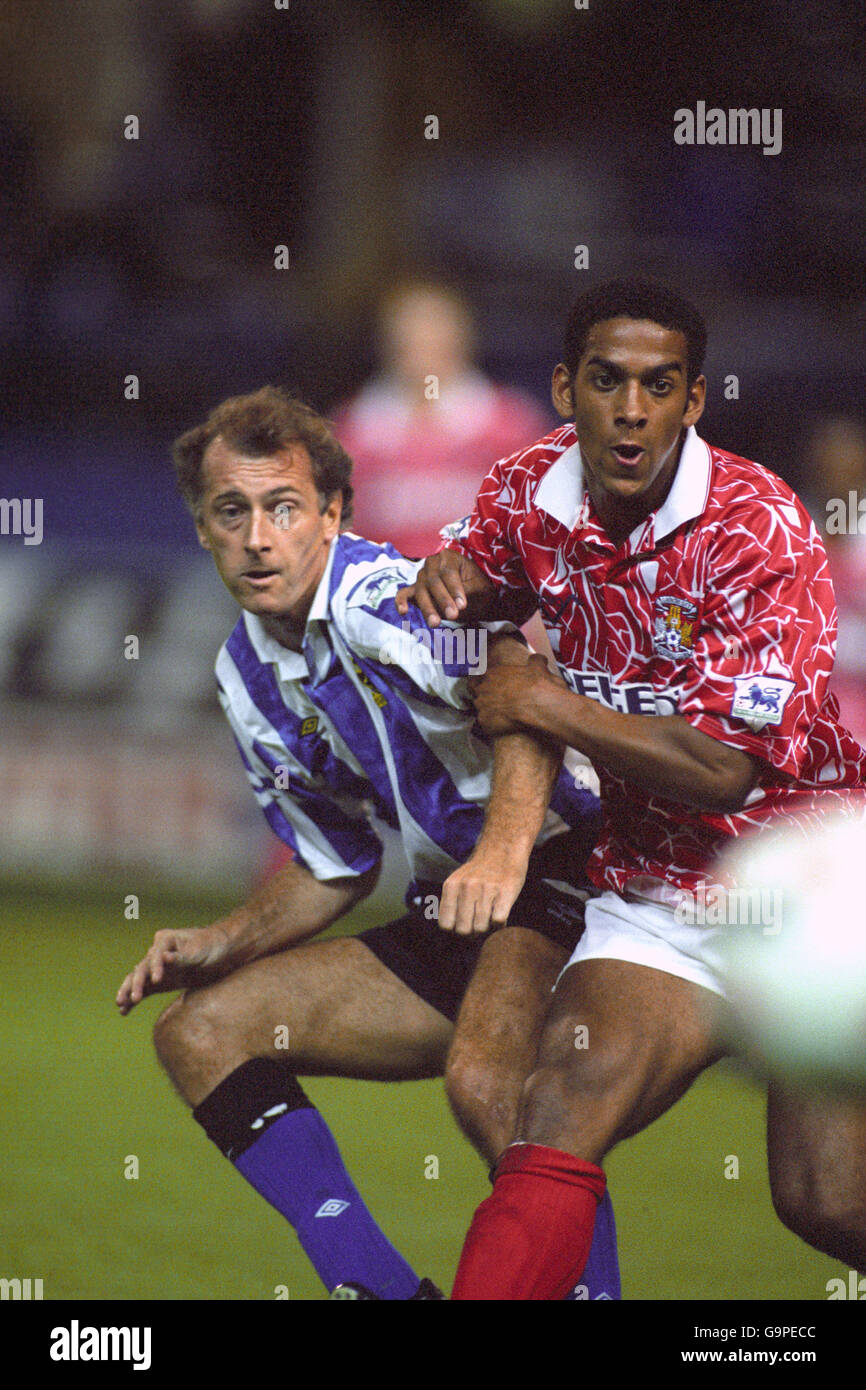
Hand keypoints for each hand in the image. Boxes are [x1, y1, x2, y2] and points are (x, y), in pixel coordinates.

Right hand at [116, 925, 230, 1014]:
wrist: (220, 952)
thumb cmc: (210, 945)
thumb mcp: (199, 950)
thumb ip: (181, 956)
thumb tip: (164, 957)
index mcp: (165, 940)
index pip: (155, 955)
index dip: (155, 968)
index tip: (157, 981)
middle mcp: (157, 953)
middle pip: (142, 968)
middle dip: (136, 983)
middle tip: (133, 998)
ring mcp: (157, 968)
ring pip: (138, 980)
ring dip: (129, 991)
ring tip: (120, 1005)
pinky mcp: (160, 981)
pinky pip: (144, 990)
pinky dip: (134, 999)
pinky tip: (124, 1011)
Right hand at [396, 550, 492, 626]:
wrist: (475, 593)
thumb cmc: (478, 586)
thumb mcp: (479, 586)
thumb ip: (468, 591)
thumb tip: (457, 602)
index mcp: (448, 557)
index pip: (448, 573)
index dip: (454, 589)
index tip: (462, 605)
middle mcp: (431, 565)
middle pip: (433, 582)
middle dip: (443, 600)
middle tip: (453, 615)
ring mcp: (421, 578)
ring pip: (421, 592)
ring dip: (427, 608)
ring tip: (435, 624)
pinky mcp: (415, 591)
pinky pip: (404, 595)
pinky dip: (401, 602)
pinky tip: (403, 612)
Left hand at [437, 847, 528, 934]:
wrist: (503, 847)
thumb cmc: (481, 870)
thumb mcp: (458, 880)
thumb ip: (452, 902)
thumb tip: (451, 932)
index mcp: (451, 886)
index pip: (446, 925)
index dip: (455, 930)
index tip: (464, 926)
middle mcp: (466, 887)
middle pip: (463, 930)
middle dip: (472, 934)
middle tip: (479, 925)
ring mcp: (486, 889)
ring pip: (481, 928)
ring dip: (487, 929)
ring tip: (490, 917)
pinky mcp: (506, 891)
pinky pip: (498, 921)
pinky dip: (500, 924)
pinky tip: (501, 913)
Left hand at [471, 653, 563, 736]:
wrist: (538, 703)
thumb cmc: (537, 684)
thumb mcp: (537, 666)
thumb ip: (534, 661)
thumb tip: (538, 659)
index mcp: (492, 673)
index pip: (477, 676)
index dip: (482, 681)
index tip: (489, 687)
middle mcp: (483, 688)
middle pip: (474, 691)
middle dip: (482, 696)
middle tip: (494, 702)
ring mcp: (481, 705)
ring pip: (480, 709)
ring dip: (487, 712)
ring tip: (501, 717)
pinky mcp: (484, 721)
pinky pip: (485, 725)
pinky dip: (492, 727)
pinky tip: (503, 727)